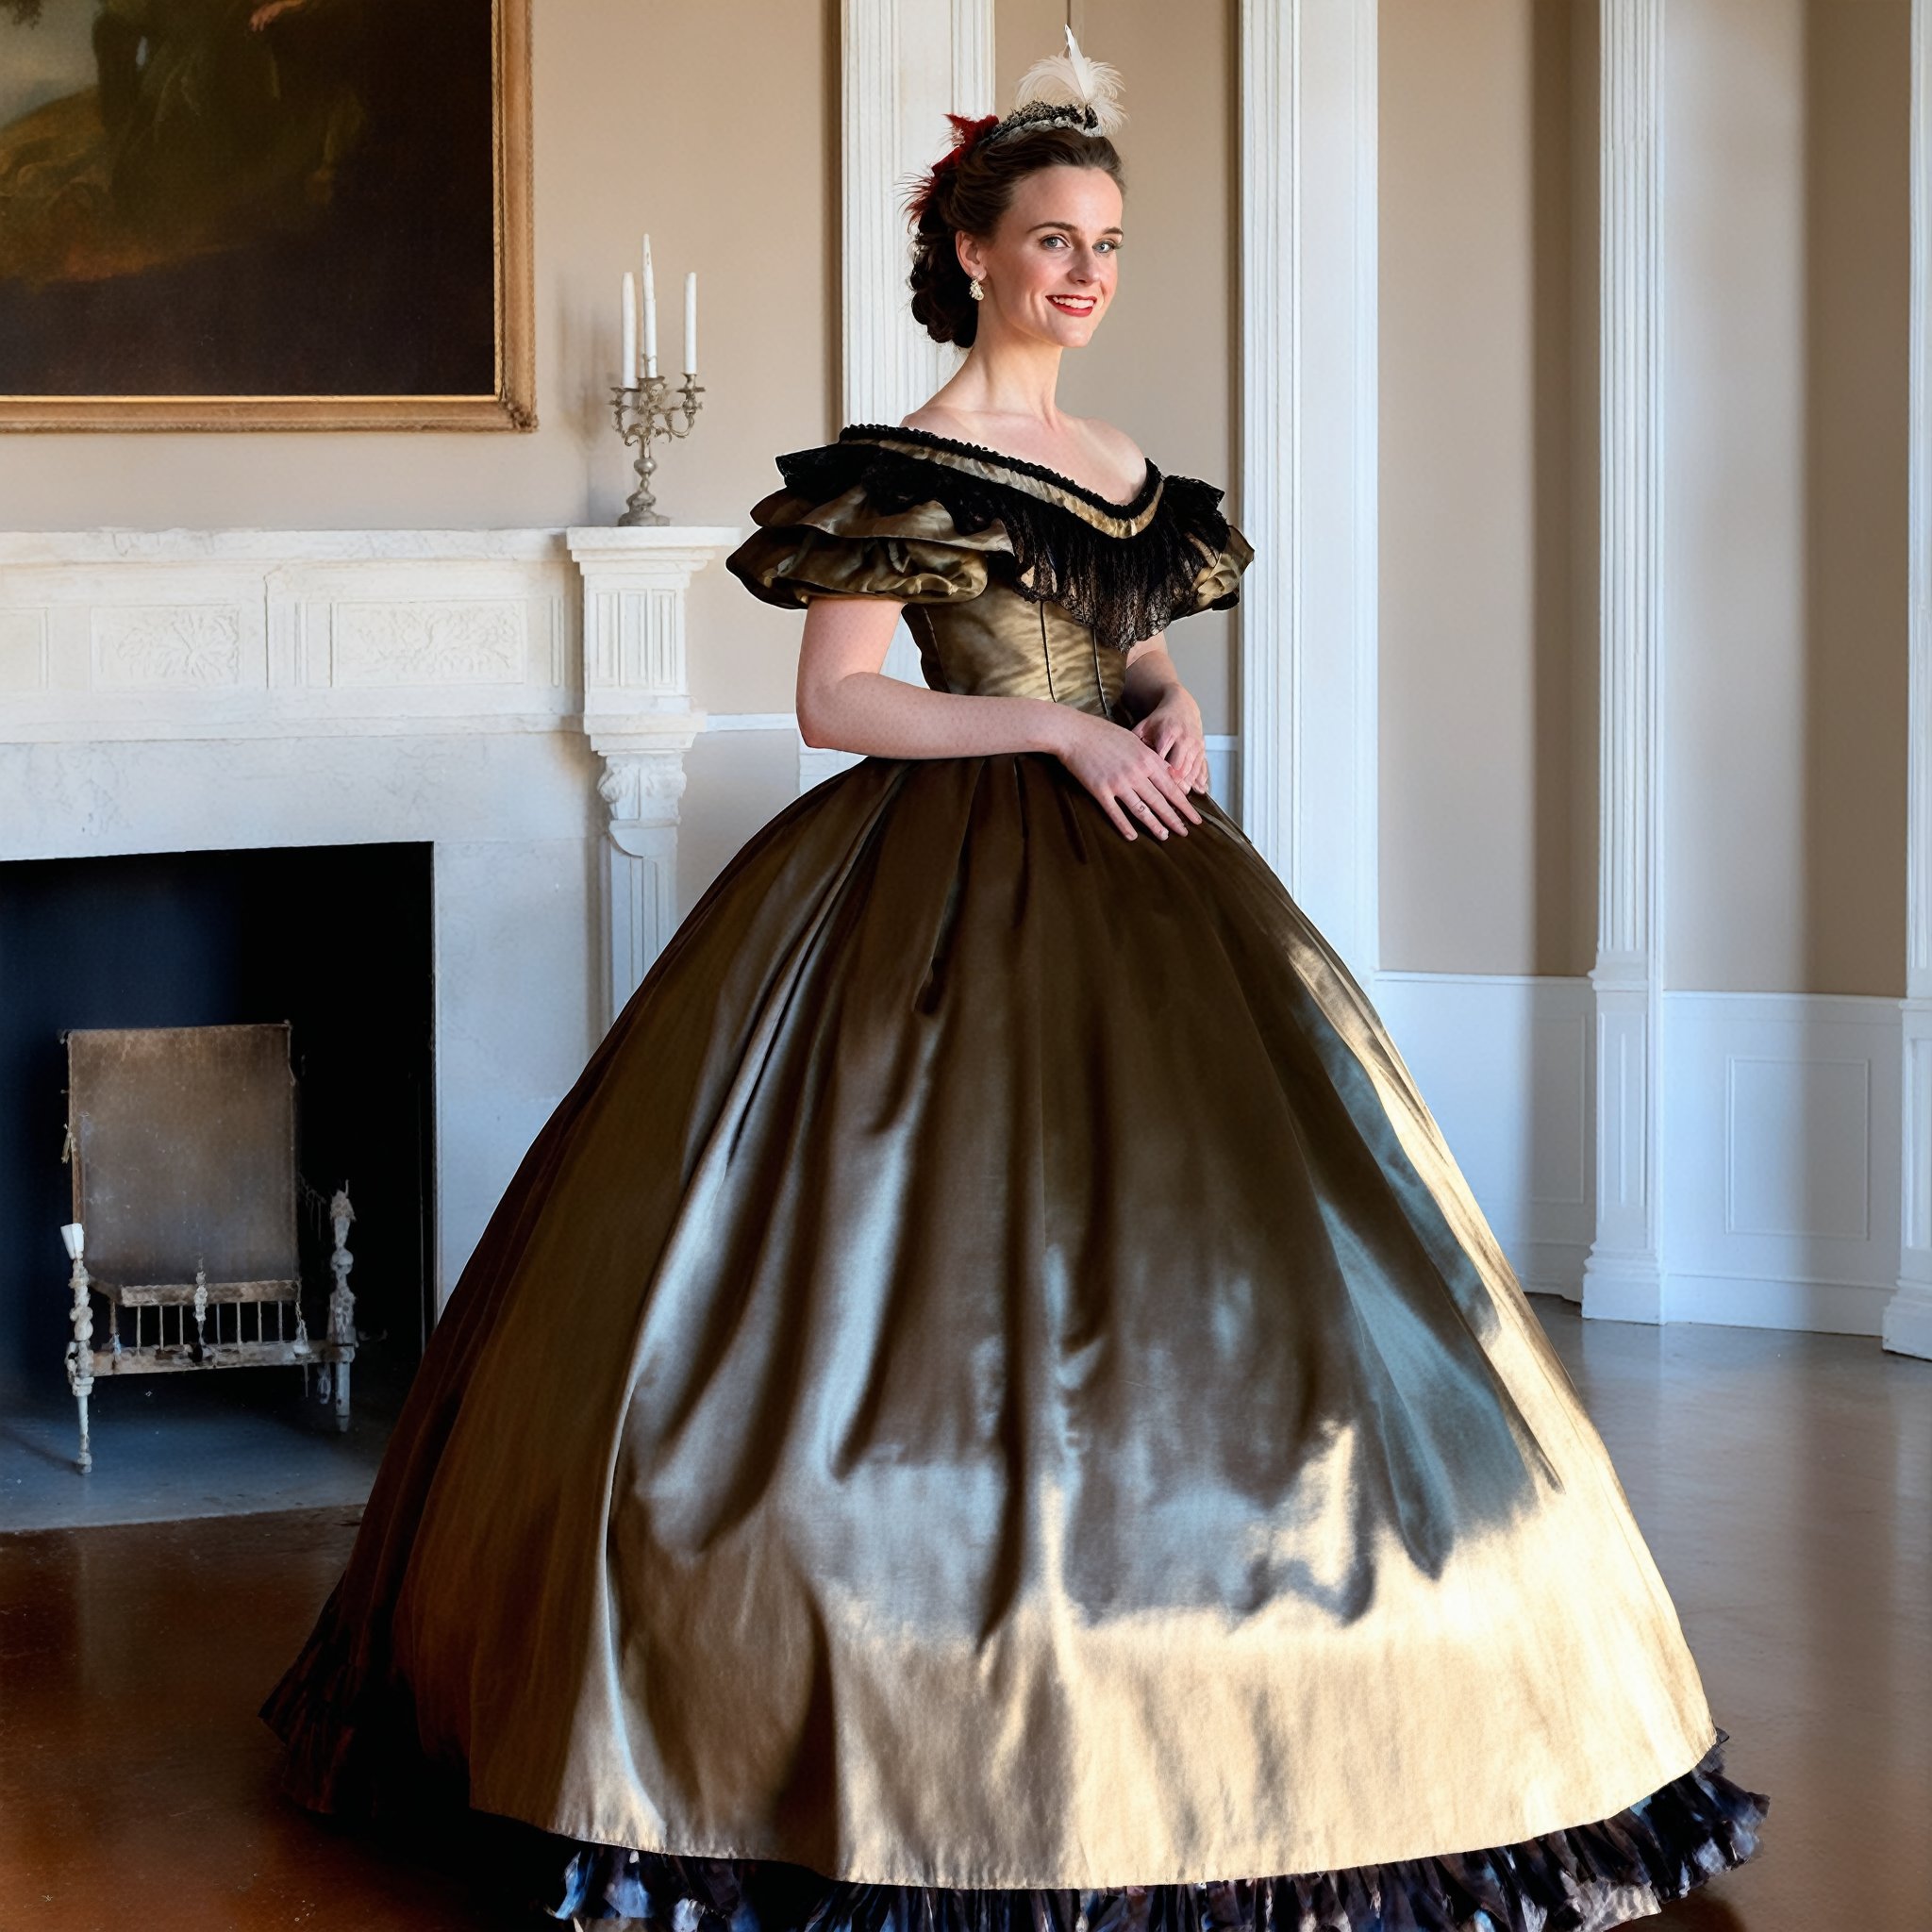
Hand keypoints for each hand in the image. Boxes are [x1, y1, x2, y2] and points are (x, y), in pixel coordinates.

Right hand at [1051, 710, 1204, 842]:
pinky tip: (1132, 836)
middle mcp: (1136, 773)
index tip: (1194, 818)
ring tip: (1164, 837)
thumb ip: (1152, 758)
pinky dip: (1125, 826)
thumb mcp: (1135, 741)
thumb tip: (1169, 773)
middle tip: (1185, 833)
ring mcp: (1118, 783)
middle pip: (1160, 801)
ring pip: (1141, 810)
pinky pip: (1116, 813)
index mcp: (1147, 759)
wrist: (1075, 733)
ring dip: (1154, 825)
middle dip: (1174, 819)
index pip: (1172, 787)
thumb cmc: (1104, 734)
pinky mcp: (1100, 790)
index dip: (1184, 805)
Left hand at [1131, 686, 1207, 793]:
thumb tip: (1118, 756)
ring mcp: (1196, 745)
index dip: (1158, 773)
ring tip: (1180, 800)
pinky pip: (1203, 767)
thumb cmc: (1160, 720)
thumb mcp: (1145, 726)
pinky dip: (1200, 780)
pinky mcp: (1203, 750)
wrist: (1183, 707)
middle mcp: (1185, 739)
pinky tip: (1199, 791)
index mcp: (1168, 732)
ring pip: (1192, 769)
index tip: (1151, 788)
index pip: (1164, 756)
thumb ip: (1134, 740)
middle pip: (1181, 767)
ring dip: (1187, 785)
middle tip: (1167, 801)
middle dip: (1175, 784)